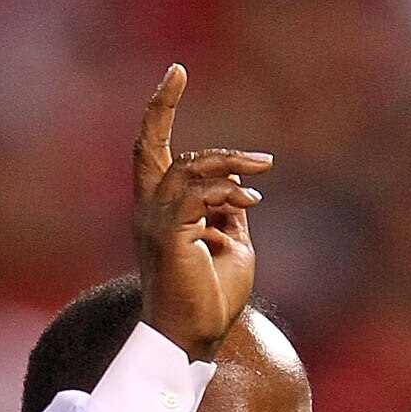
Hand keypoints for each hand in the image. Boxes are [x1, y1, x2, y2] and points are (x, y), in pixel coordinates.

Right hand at [133, 63, 268, 361]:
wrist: (195, 341)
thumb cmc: (211, 301)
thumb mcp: (232, 243)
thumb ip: (229, 209)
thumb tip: (240, 182)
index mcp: (159, 212)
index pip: (153, 152)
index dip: (159, 111)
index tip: (175, 74)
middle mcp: (148, 211)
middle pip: (147, 146)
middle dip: (158, 105)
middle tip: (177, 70)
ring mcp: (154, 223)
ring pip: (187, 166)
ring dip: (229, 162)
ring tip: (263, 167)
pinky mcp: (168, 237)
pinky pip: (197, 194)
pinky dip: (227, 190)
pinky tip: (252, 199)